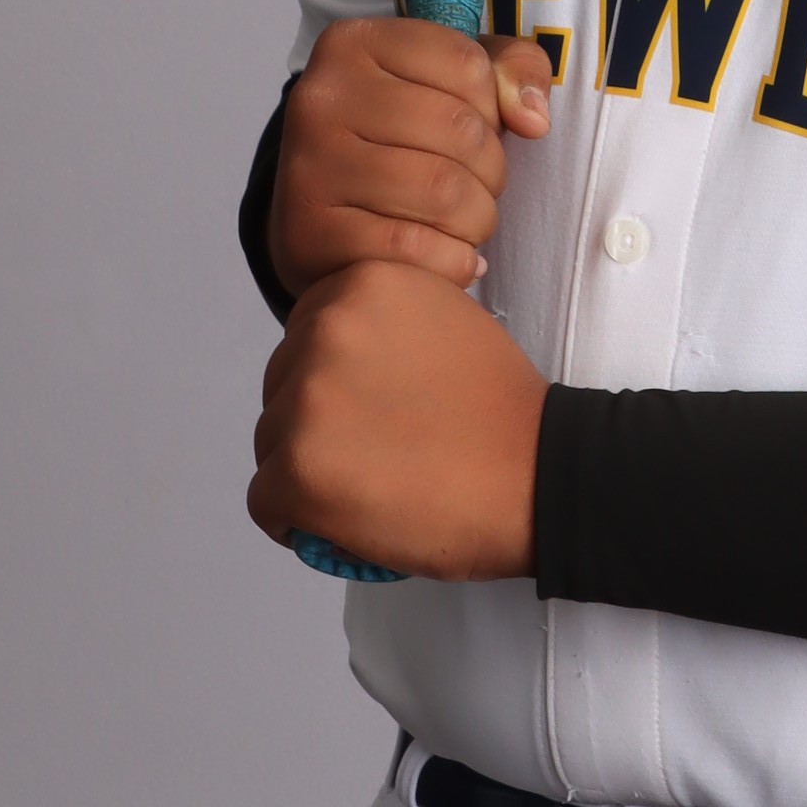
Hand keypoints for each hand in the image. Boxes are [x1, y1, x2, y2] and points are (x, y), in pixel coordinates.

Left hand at [249, 259, 544, 580]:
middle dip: (317, 423)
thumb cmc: (502, 414)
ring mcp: (307, 401)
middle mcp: (325, 329)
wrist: (541, 479)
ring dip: (308, 470)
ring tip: (374, 487)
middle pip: (281, 387)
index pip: (306, 336)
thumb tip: (344, 347)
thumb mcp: (445, 319)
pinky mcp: (297, 470)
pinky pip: (265, 502)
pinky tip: (348, 522)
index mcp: (361, 283)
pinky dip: (297, 521)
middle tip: (379, 453)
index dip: (337, 381)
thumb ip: (385, 320)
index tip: (374, 411)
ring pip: (271, 443)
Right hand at [270, 17, 551, 295]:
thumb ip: (512, 70)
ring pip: (443, 191)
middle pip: (459, 129)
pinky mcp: (312, 234)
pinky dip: (452, 261)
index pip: (467, 65)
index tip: (477, 128)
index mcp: (352, 43)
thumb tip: (533, 120)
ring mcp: (311, 166)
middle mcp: (320, 97)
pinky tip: (449, 257)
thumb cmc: (397, 140)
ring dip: (478, 218)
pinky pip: (414, 249)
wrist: (316, 216)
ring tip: (467, 222)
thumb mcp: (452, 81)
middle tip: (481, 188)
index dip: (494, 107)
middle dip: (493, 169)